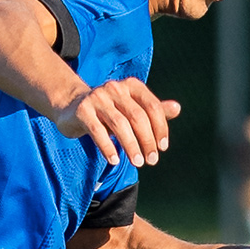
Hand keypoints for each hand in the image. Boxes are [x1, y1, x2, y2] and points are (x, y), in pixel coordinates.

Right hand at [56, 76, 179, 169]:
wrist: (72, 106)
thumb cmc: (109, 111)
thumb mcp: (132, 108)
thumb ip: (154, 110)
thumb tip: (178, 108)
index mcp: (131, 86)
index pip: (152, 106)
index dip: (160, 128)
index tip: (162, 148)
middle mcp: (115, 88)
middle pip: (137, 116)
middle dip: (147, 141)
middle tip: (152, 160)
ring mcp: (97, 98)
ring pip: (119, 125)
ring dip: (131, 146)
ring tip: (138, 162)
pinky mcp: (83, 111)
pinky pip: (98, 131)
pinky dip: (108, 147)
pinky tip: (115, 160)